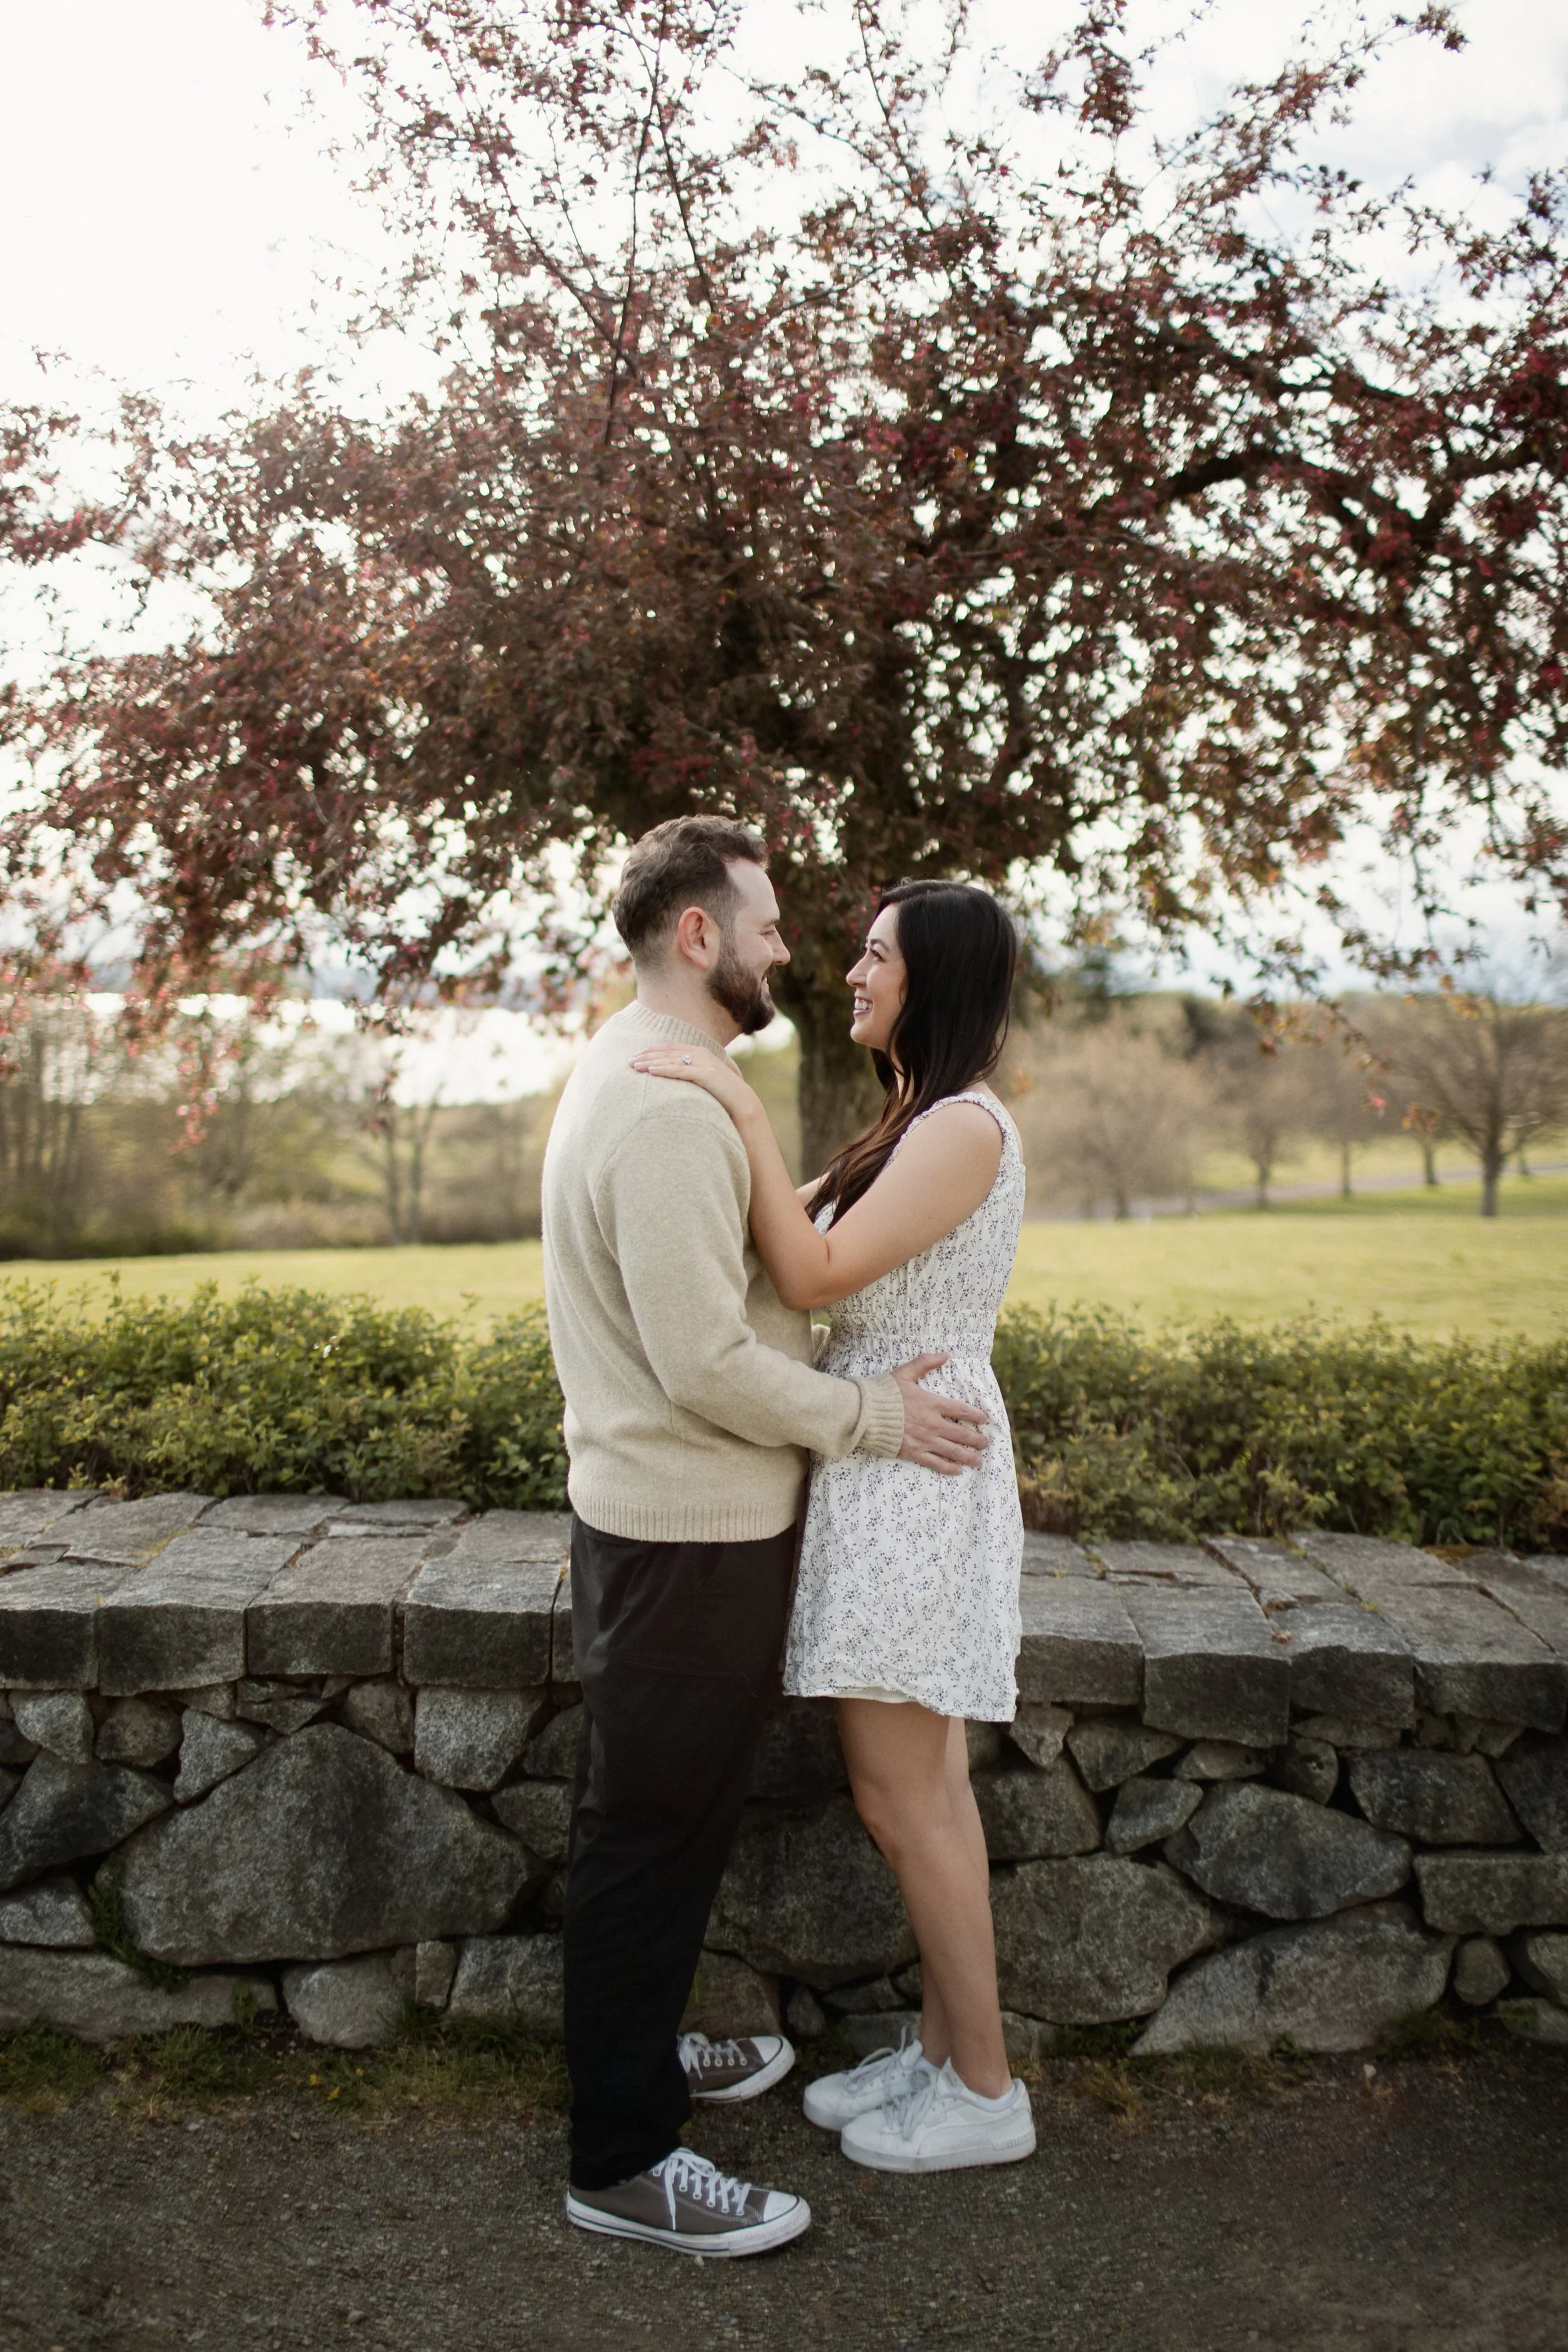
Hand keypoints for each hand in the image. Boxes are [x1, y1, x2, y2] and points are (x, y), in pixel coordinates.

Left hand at [628, 1043, 756, 1120]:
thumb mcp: (705, 1079)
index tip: (637, 1055)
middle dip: (647, 1055)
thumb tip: (678, 1075)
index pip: (671, 1048)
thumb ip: (693, 1073)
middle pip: (667, 1052)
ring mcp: (703, 1062)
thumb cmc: (723, 1093)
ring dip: (650, 1062)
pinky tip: (650, 1072)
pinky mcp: (704, 1074)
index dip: (653, 1050)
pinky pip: (679, 1071)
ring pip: (671, 1060)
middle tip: (629, 1060)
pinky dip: (664, 1070)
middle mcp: (701, 1053)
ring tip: (635, 1066)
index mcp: (700, 1052)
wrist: (742, 1101)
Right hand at [892, 1352, 988, 1473]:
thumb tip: (945, 1354)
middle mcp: (933, 1424)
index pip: (961, 1410)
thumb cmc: (883, 1392)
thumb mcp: (905, 1372)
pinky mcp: (914, 1453)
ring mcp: (924, 1440)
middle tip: (986, 1443)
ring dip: (968, 1456)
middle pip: (961, 1433)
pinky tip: (957, 1471)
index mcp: (932, 1404)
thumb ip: (925, 1362)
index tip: (985, 1419)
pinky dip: (948, 1468)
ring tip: (978, 1460)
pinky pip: (936, 1463)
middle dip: (976, 1439)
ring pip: (953, 1451)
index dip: (975, 1415)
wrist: (864, 1414)